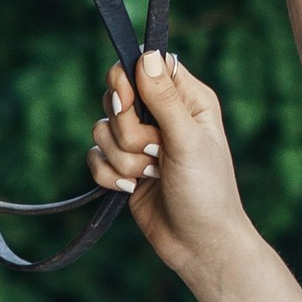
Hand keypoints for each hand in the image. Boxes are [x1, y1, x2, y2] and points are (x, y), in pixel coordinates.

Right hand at [88, 48, 254, 285]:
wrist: (199, 245)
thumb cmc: (207, 192)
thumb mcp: (188, 140)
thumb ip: (164, 99)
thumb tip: (146, 55)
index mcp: (187, 99)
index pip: (145, 65)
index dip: (128, 81)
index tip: (128, 102)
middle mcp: (162, 116)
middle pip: (117, 97)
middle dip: (128, 131)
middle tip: (155, 151)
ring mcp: (141, 143)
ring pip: (102, 130)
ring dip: (124, 160)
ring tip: (152, 177)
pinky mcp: (124, 168)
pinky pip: (94, 158)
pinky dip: (110, 177)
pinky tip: (134, 190)